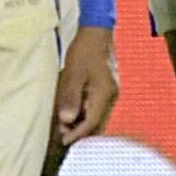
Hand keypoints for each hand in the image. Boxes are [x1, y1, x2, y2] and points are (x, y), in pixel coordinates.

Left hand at [54, 27, 119, 145]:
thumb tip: (67, 120)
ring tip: (65, 126)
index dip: (78, 133)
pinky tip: (74, 113)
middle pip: (98, 123)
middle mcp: (111, 97)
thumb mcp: (73, 74)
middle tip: (63, 136)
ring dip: (83, 124)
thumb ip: (71, 97)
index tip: (64, 141)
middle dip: (81, 132)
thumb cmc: (83, 52)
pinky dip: (86, 114)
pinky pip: (97, 108)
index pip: (92, 122)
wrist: (97, 34)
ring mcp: (111, 93)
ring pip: (98, 117)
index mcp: (104, 94)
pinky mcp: (107, 89)